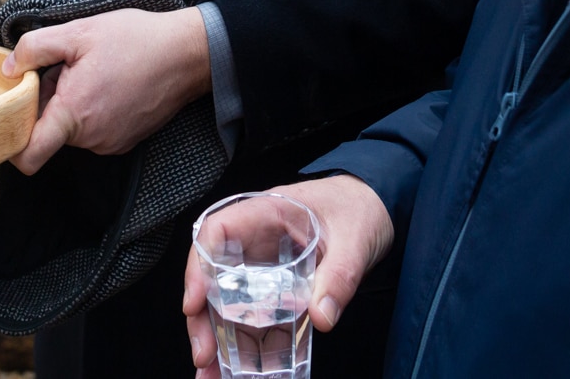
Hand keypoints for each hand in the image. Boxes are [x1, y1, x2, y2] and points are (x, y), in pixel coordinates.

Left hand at [1, 7, 211, 174]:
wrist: (187, 53)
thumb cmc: (135, 40)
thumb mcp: (78, 31)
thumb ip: (34, 48)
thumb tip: (8, 68)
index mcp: (73, 113)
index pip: (28, 156)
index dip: (11, 142)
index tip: (11, 115)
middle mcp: (91, 138)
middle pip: (49, 131)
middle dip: (49, 102)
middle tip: (68, 68)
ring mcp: (110, 142)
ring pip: (73, 129)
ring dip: (72, 104)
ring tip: (94, 72)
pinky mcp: (126, 141)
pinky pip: (94, 130)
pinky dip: (93, 110)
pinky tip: (110, 82)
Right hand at [182, 176, 393, 377]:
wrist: (375, 208)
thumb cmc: (357, 208)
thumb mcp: (355, 239)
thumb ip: (340, 276)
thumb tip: (322, 317)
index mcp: (265, 215)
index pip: (216, 234)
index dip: (198, 268)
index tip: (194, 304)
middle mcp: (256, 244)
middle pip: (214, 279)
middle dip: (204, 320)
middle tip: (203, 356)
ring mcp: (266, 271)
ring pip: (232, 308)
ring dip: (223, 344)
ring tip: (213, 376)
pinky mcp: (281, 295)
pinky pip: (261, 323)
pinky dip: (253, 350)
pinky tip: (246, 373)